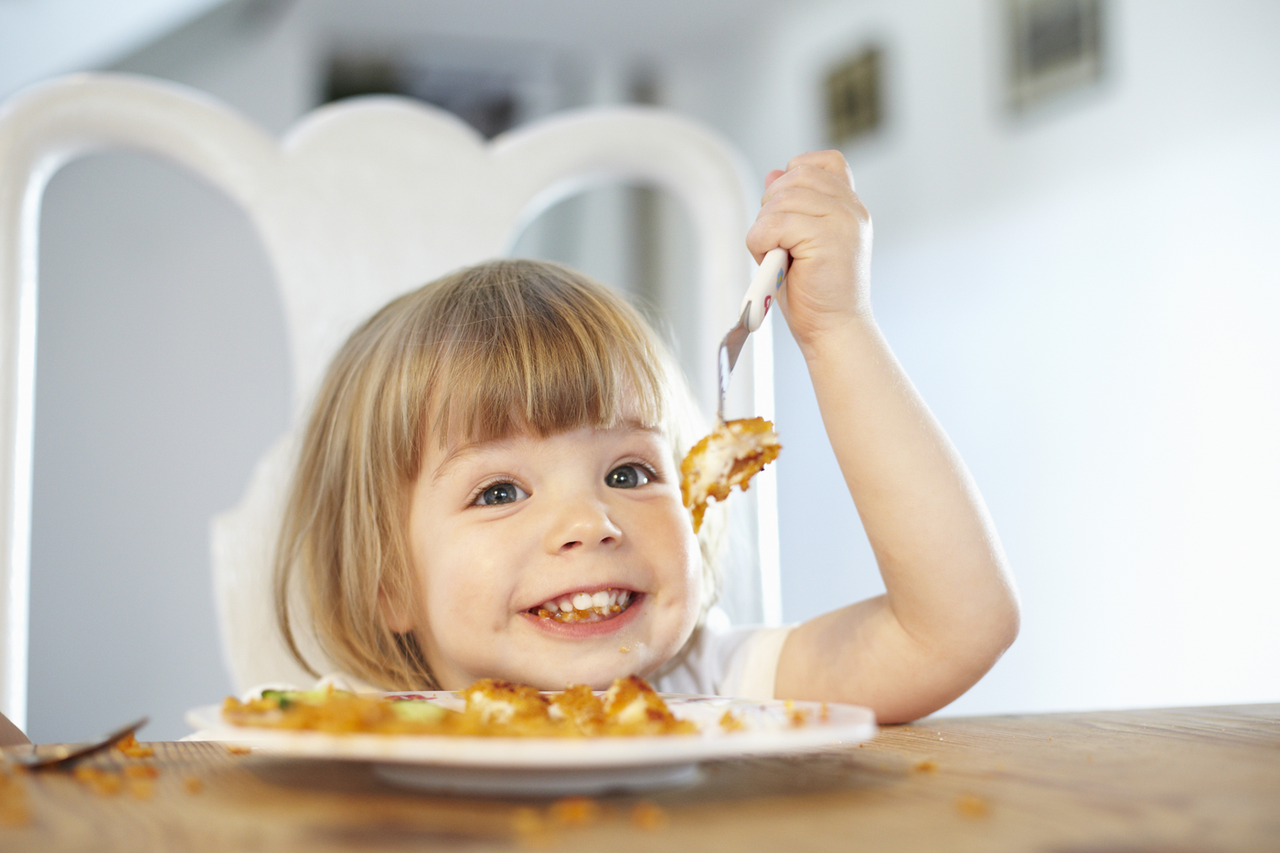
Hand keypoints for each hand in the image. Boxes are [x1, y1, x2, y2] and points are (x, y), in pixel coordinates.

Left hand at [745, 150, 872, 353]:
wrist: (833, 330)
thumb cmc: (815, 294)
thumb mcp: (798, 241)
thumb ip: (789, 206)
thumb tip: (773, 173)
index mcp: (849, 206)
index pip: (824, 162)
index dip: (795, 176)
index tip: (787, 212)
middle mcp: (851, 209)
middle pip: (796, 175)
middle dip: (772, 205)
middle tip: (777, 242)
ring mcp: (843, 221)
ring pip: (781, 199)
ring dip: (765, 230)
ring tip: (778, 257)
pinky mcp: (828, 238)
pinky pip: (774, 224)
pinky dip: (761, 243)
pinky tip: (775, 263)